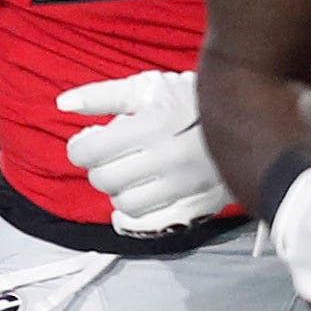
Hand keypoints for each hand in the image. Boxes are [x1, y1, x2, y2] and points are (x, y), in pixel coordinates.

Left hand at [56, 71, 232, 232]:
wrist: (248, 118)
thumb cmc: (190, 99)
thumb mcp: (147, 87)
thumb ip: (102, 96)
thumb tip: (62, 104)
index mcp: (156, 124)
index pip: (92, 151)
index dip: (79, 148)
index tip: (86, 141)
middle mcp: (171, 158)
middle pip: (105, 180)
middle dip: (98, 167)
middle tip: (108, 156)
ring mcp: (188, 186)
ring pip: (125, 204)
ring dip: (117, 190)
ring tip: (128, 172)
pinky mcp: (199, 205)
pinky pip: (151, 223)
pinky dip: (135, 214)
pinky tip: (136, 196)